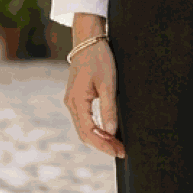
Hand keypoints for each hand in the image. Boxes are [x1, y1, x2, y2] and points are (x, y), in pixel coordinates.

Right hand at [63, 42, 125, 159]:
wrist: (88, 40)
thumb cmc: (99, 59)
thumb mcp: (108, 84)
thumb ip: (109, 109)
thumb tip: (112, 132)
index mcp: (77, 101)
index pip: (89, 132)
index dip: (104, 145)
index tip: (119, 152)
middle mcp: (71, 104)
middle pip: (85, 134)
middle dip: (102, 145)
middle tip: (121, 152)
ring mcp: (72, 101)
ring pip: (84, 129)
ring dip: (99, 139)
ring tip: (117, 145)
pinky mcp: (77, 98)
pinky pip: (84, 120)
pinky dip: (96, 130)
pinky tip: (108, 132)